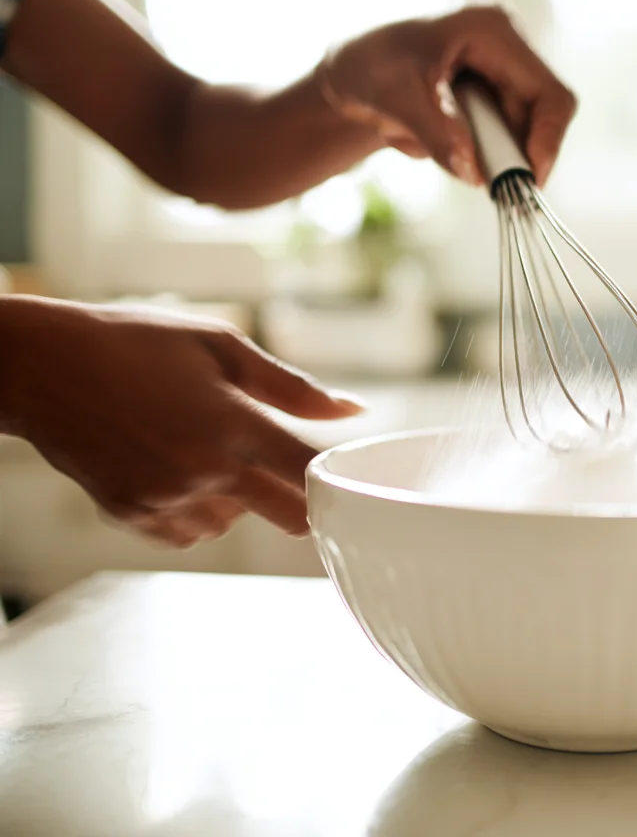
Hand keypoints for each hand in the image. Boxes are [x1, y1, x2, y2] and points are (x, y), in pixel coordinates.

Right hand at [0, 297, 363, 547]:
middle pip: (290, 518)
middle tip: (279, 466)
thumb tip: (353, 410)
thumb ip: (291, 387)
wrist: (43, 366)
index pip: (310, 473)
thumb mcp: (221, 345)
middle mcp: (204, 470)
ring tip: (204, 450)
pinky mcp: (133, 516)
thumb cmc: (136, 343)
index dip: (335, 477)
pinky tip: (174, 468)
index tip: (342, 472)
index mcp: (233, 423)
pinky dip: (194, 510)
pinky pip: (189, 532)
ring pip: (235, 523)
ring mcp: (166, 499)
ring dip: (238, 500)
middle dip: (297, 498)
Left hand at [317, 1, 577, 186]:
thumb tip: (475, 173)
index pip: (549, 93)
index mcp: (492, 29)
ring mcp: (502, 64)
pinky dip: (482, 147)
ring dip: (494, 150)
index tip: (528, 180)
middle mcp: (506, 42)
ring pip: (524, 126)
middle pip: (542, 112)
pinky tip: (443, 138)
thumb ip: (438, 134)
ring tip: (445, 150)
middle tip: (491, 186)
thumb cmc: (366, 68)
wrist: (348, 72)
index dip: (548, 140)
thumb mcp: (397, 99)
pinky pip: (505, 129)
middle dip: (516, 150)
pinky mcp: (493, 86)